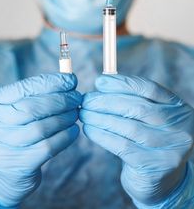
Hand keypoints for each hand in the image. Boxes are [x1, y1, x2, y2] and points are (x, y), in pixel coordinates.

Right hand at [0, 73, 81, 206]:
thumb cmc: (9, 135)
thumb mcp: (9, 113)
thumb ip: (31, 97)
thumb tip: (66, 80)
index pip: (22, 88)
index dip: (50, 82)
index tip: (71, 80)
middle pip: (32, 107)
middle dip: (61, 99)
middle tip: (76, 97)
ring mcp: (1, 149)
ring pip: (41, 127)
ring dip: (65, 117)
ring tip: (75, 113)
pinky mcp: (17, 166)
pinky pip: (48, 146)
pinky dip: (65, 136)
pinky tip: (73, 130)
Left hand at [80, 74, 193, 205]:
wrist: (161, 181)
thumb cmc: (149, 140)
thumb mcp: (149, 117)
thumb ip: (132, 98)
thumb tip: (102, 84)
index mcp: (179, 109)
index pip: (149, 89)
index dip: (122, 83)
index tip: (99, 82)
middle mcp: (180, 128)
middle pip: (137, 107)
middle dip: (106, 101)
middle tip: (86, 100)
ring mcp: (170, 149)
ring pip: (128, 127)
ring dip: (100, 118)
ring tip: (84, 113)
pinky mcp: (154, 167)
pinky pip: (122, 146)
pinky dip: (102, 136)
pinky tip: (89, 129)